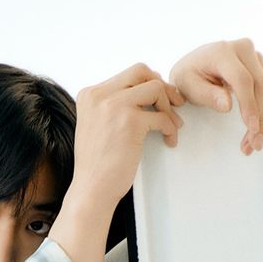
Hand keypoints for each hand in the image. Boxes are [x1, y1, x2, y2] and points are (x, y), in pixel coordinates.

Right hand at [69, 63, 184, 210]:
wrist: (91, 189)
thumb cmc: (96, 165)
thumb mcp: (95, 125)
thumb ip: (109, 106)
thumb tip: (140, 92)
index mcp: (89, 94)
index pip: (127, 74)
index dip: (147, 84)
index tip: (157, 100)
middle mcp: (99, 96)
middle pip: (141, 71)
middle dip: (161, 86)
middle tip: (173, 104)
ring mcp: (114, 106)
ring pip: (155, 87)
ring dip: (168, 106)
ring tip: (172, 125)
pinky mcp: (130, 122)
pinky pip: (162, 116)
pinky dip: (170, 128)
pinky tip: (168, 140)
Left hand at [169, 38, 262, 155]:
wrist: (194, 64)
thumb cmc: (188, 75)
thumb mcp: (187, 86)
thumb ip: (206, 95)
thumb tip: (227, 105)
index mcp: (223, 52)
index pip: (243, 80)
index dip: (249, 105)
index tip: (252, 128)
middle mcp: (244, 50)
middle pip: (261, 87)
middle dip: (260, 119)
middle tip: (254, 145)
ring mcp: (256, 58)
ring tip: (253, 144)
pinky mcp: (261, 68)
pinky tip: (257, 132)